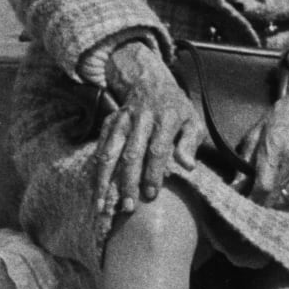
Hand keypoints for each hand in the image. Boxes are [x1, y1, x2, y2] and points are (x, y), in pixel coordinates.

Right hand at [95, 40, 203, 218]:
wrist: (150, 82)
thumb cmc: (176, 109)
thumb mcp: (192, 120)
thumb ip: (191, 143)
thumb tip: (189, 166)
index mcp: (165, 119)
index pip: (157, 150)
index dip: (153, 173)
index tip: (151, 195)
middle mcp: (141, 119)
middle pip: (131, 155)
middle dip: (128, 183)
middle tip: (128, 207)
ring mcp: (122, 121)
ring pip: (110, 153)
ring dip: (104, 180)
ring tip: (101, 205)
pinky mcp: (109, 123)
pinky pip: (100, 148)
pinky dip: (96, 170)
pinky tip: (95, 189)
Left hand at [237, 63, 288, 208]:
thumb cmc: (283, 114)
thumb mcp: (257, 131)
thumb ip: (246, 158)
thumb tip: (236, 182)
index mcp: (275, 149)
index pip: (263, 187)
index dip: (251, 200)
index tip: (241, 202)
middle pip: (273, 198)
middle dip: (258, 203)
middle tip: (247, 200)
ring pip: (284, 199)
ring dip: (270, 201)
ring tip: (260, 195)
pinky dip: (283, 195)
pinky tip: (275, 189)